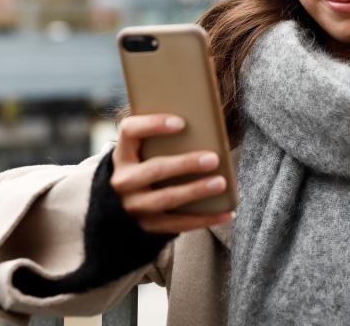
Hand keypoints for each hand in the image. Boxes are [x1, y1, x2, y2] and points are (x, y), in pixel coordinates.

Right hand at [110, 113, 233, 233]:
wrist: (122, 208)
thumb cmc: (145, 168)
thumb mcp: (142, 154)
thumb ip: (162, 142)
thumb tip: (206, 129)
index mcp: (122, 154)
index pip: (130, 131)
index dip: (153, 124)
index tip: (181, 122)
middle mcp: (123, 180)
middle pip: (155, 169)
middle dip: (186, 164)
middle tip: (213, 159)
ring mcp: (134, 206)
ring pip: (167, 198)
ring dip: (197, 191)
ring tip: (221, 183)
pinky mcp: (147, 226)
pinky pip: (179, 223)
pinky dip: (205, 218)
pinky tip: (227, 213)